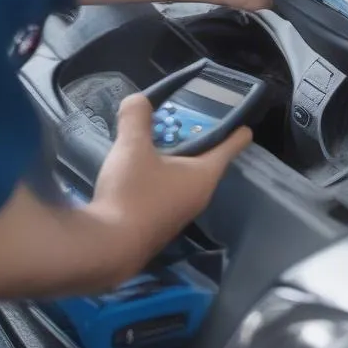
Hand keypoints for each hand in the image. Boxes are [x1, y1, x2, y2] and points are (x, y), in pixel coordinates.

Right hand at [87, 94, 251, 273]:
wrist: (108, 248)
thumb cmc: (132, 193)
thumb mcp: (132, 146)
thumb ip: (137, 117)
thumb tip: (137, 99)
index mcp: (204, 174)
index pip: (232, 145)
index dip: (236, 127)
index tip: (238, 113)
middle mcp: (199, 194)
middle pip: (208, 157)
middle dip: (197, 134)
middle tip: (183, 113)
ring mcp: (180, 211)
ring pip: (186, 174)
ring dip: (175, 154)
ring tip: (157, 134)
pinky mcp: (161, 222)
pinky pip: (169, 188)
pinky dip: (161, 172)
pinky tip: (139, 164)